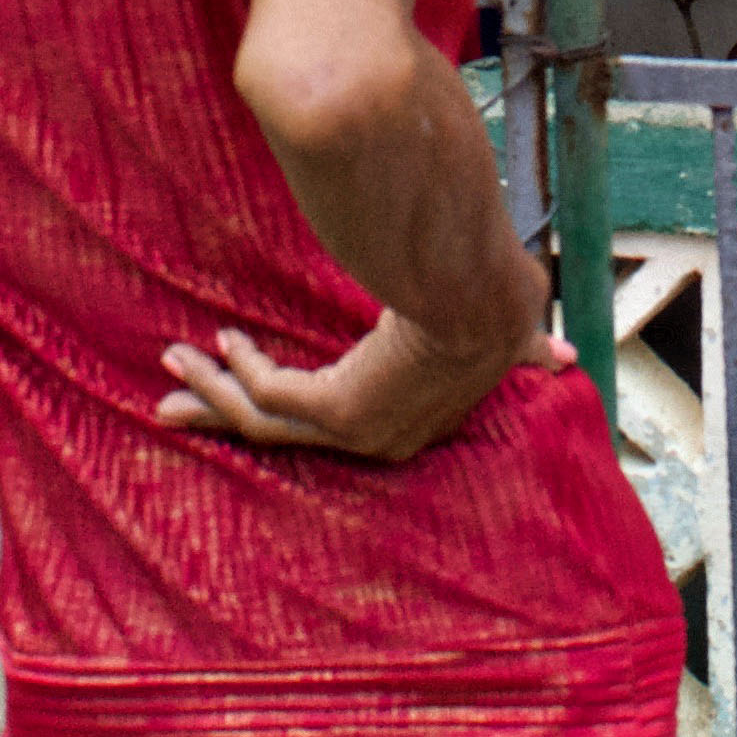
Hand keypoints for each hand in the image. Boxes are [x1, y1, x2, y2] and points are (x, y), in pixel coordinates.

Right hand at [152, 298, 553, 461]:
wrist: (482, 294)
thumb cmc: (497, 300)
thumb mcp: (509, 327)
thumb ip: (530, 347)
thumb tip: (567, 358)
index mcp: (413, 427)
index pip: (332, 428)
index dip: (284, 410)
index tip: (248, 386)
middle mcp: (381, 441)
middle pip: (282, 436)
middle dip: (220, 415)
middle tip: (169, 409)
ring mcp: (356, 431)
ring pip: (262, 420)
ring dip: (212, 392)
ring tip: (169, 366)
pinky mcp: (338, 409)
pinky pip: (267, 395)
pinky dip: (237, 369)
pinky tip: (218, 343)